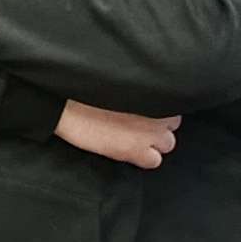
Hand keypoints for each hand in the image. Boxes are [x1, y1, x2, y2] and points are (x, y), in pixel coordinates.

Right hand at [57, 100, 180, 167]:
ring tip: (132, 138)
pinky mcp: (137, 151)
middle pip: (173, 122)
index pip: (172, 102)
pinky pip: (155, 161)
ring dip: (154, 141)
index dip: (157, 108)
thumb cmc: (87, 89)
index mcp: (155, 89)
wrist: (68, 104)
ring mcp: (151, 132)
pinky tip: (128, 151)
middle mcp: (159, 110)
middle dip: (158, 124)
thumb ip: (138, 88)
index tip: (143, 108)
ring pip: (167, 143)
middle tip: (137, 123)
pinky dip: (144, 158)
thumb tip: (143, 94)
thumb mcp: (121, 81)